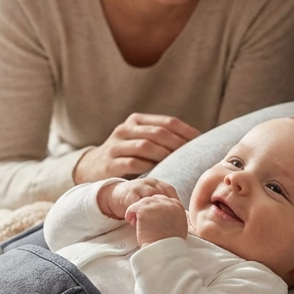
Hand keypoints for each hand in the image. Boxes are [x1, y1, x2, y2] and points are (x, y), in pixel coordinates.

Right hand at [73, 114, 199, 182]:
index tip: (201, 143)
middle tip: (192, 156)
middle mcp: (125, 129)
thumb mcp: (139, 140)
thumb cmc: (125, 155)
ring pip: (145, 146)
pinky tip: (158, 172)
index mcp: (136, 121)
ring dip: (164, 155)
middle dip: (177, 144)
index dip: (186, 132)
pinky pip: (132, 163)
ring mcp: (115, 145)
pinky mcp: (109, 163)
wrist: (91, 167)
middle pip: (157, 133)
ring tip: (177, 164)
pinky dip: (148, 167)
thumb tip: (195, 144)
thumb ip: (160, 139)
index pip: (167, 122)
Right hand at [97, 178, 180, 219]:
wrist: (117, 195)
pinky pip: (136, 203)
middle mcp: (149, 182)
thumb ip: (163, 204)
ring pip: (149, 197)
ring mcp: (139, 187)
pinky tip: (140, 222)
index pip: (170, 190)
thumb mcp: (152, 199)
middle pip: (161, 193)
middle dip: (165, 207)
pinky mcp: (129, 194)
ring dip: (152, 210)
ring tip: (154, 223)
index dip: (174, 202)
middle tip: (168, 220)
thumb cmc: (139, 200)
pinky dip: (140, 213)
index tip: (177, 214)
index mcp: (157, 183)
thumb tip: (182, 217)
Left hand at [126, 194, 188, 246]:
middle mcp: (168, 202)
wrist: (165, 250)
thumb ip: (174, 216)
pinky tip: (131, 222)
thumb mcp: (179, 226)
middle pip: (152, 199)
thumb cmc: (170, 243)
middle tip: (142, 221)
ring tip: (135, 222)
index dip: (155, 209)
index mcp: (177, 206)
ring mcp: (156, 205)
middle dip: (146, 209)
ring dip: (137, 212)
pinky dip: (130, 214)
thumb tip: (165, 215)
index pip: (162, 200)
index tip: (151, 218)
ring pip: (142, 202)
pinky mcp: (144, 209)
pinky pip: (133, 208)